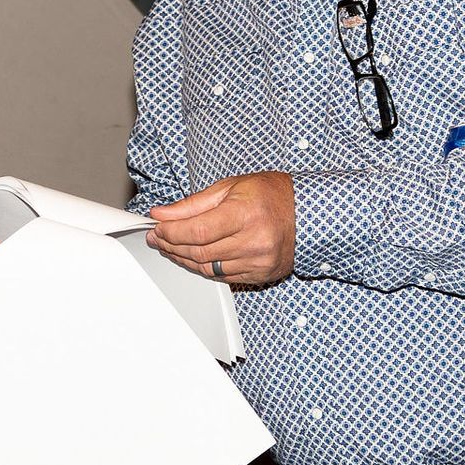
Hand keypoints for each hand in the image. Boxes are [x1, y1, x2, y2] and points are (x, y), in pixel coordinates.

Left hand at [146, 171, 295, 286]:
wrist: (307, 214)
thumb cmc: (271, 195)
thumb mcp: (230, 187)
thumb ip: (194, 204)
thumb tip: (162, 214)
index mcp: (246, 213)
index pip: (197, 230)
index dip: (171, 232)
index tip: (157, 227)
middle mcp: (254, 241)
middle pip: (199, 252)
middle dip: (172, 245)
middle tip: (158, 237)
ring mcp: (259, 262)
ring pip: (207, 268)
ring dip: (183, 258)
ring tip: (171, 247)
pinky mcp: (260, 275)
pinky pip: (222, 276)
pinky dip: (203, 268)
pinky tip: (193, 257)